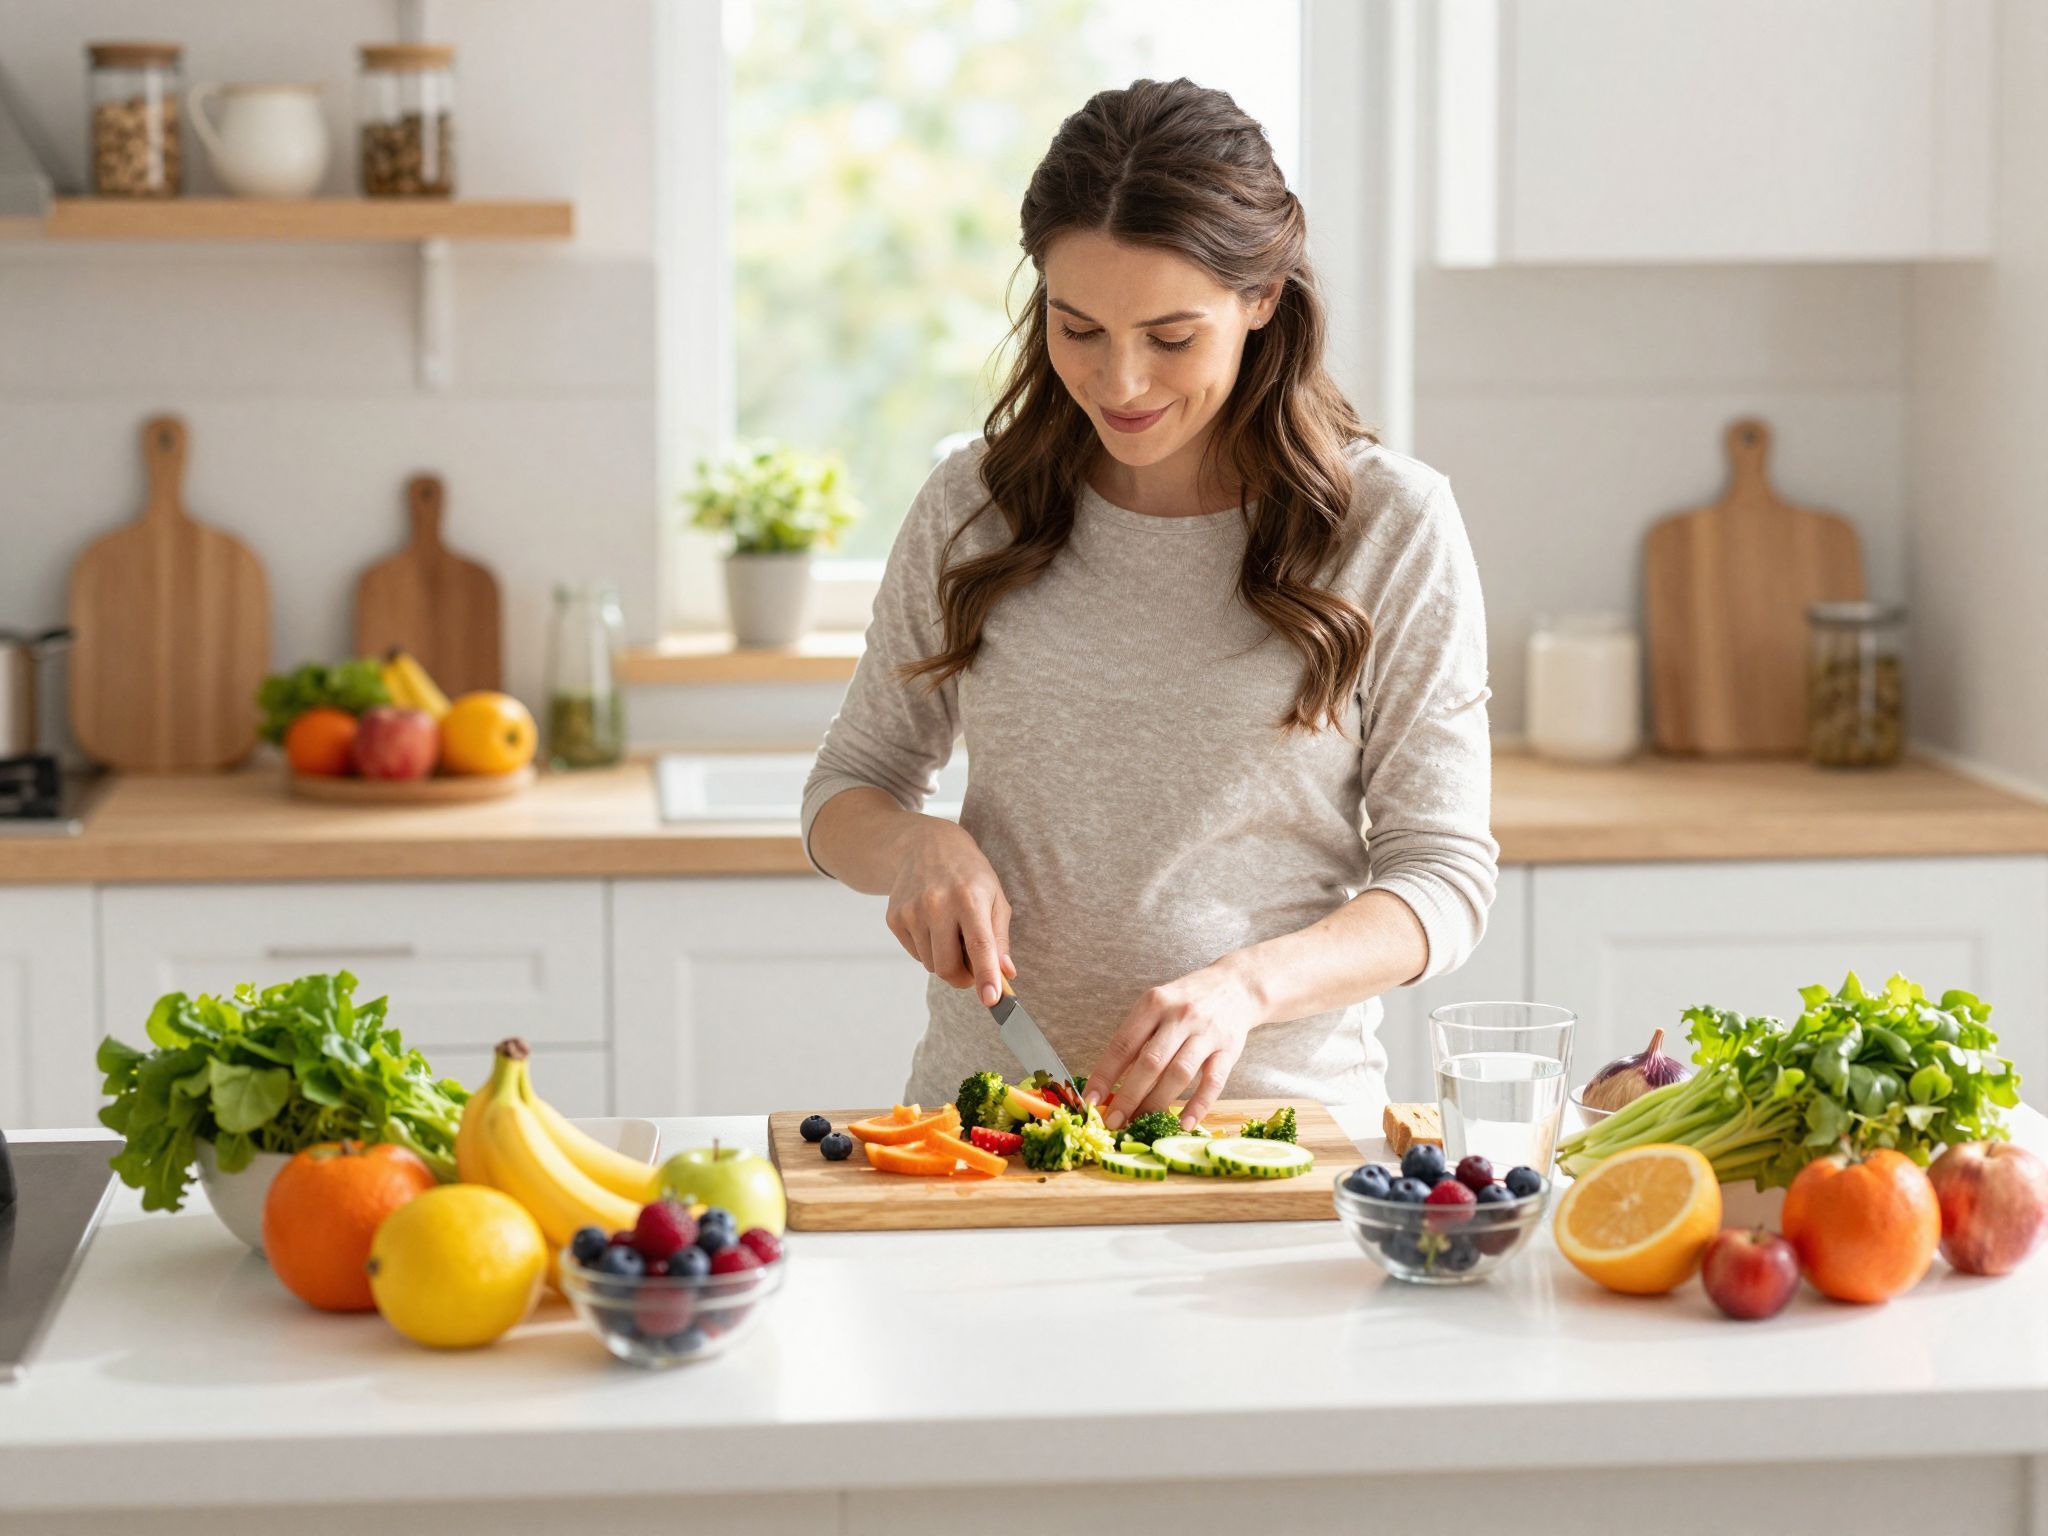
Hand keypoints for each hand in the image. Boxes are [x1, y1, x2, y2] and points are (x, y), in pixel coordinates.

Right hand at [885, 818, 1015, 1005]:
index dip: (986, 976)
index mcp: (969, 898)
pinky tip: (932, 924)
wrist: (926, 845)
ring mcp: (911, 911)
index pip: (979, 946)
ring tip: (951, 932)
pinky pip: (916, 954)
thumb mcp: (994, 897)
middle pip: (948, 967)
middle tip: (972, 970)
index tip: (992, 1000)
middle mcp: (937, 904)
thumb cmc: (969, 875)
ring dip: (945, 960)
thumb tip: (1006, 974)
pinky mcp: (894, 917)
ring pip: (931, 965)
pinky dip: (928, 949)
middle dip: (963, 979)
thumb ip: (1000, 939)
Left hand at [1084, 959, 1264, 1129]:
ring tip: (1142, 1124)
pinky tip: (1184, 1124)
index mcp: (1154, 1004)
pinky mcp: (1229, 1049)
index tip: (1091, 1101)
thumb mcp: (1157, 1005)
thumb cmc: (1187, 1000)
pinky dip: (1198, 1106)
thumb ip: (1137, 1036)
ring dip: (1157, 1103)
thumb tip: (1109, 1080)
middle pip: (1150, 1063)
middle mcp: (1180, 1016)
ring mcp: (1206, 1033)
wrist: (1236, 985)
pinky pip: (1213, 1083)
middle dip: (1128, 1097)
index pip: (1123, 1044)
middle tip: (1114, 1122)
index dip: (1105, 1075)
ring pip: (1179, 1074)